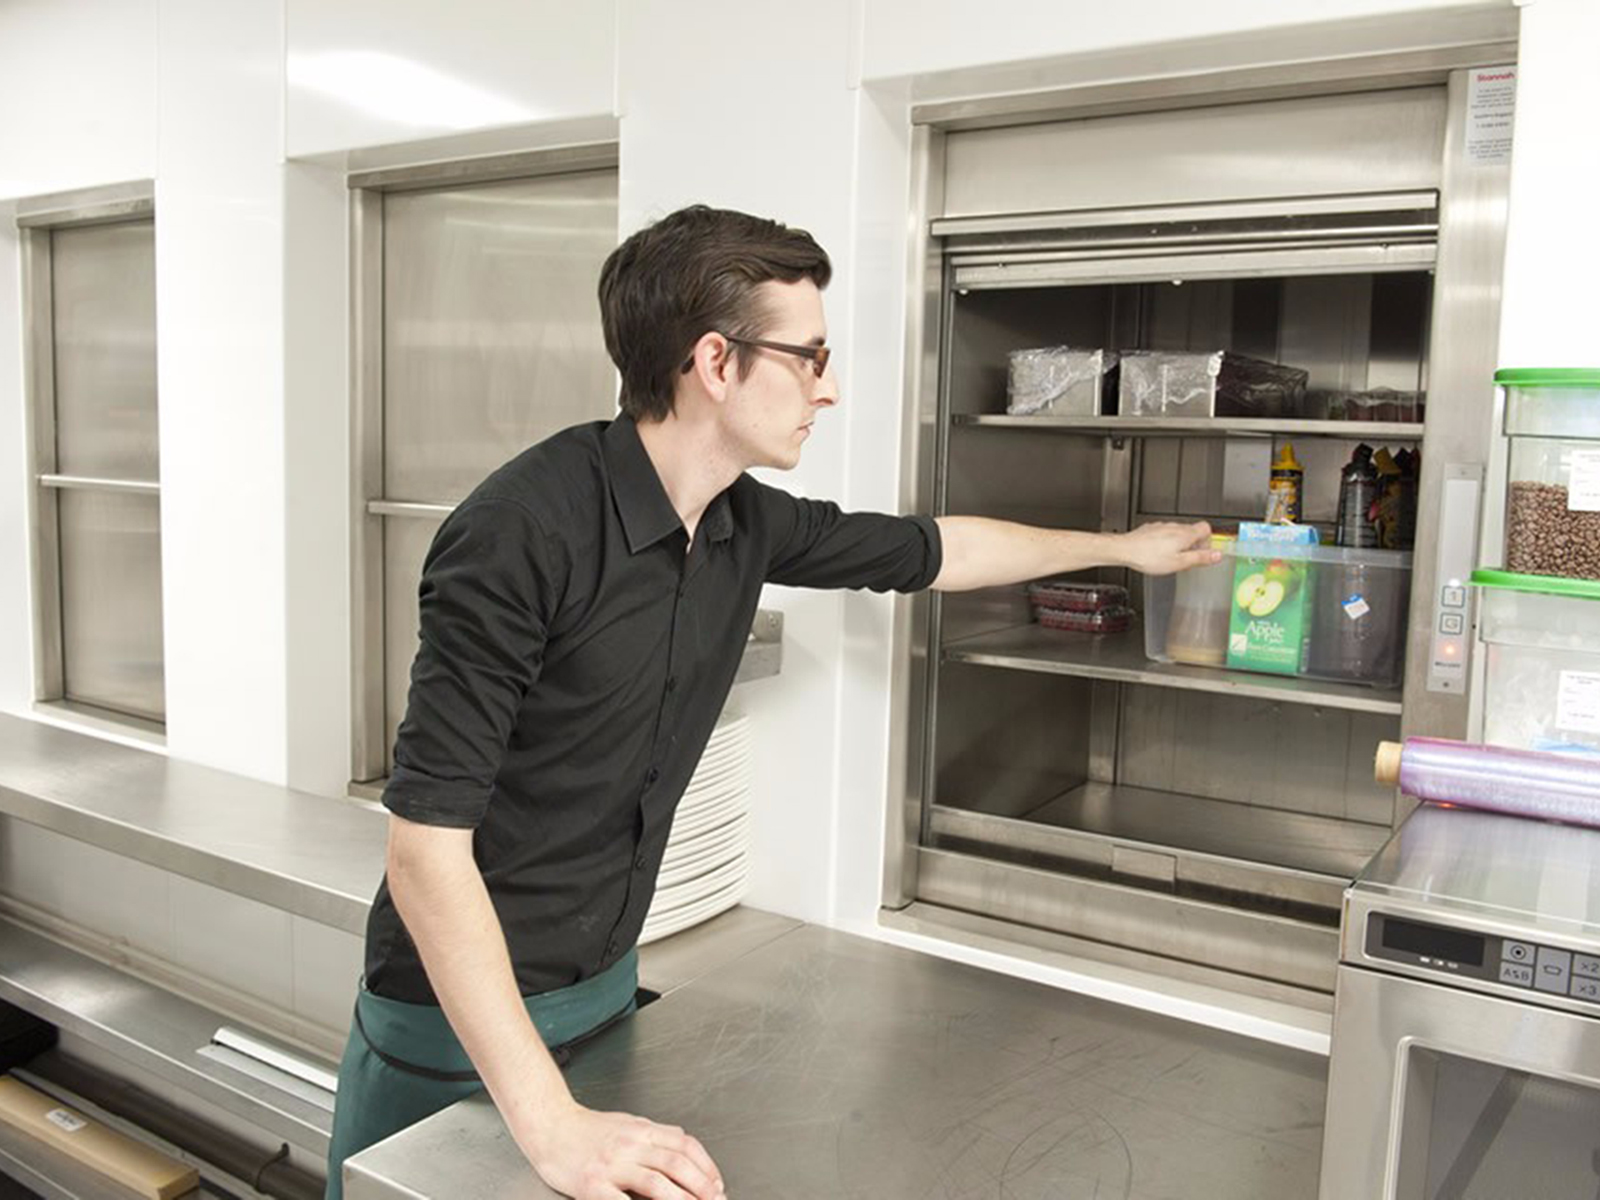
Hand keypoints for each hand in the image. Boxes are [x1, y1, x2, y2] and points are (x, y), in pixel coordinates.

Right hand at [524, 1101, 724, 1199]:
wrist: (549, 1126)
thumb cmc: (585, 1128)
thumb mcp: (626, 1122)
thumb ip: (654, 1133)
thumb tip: (681, 1140)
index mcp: (641, 1130)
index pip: (684, 1144)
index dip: (706, 1166)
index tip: (717, 1184)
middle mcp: (630, 1144)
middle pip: (676, 1163)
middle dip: (702, 1185)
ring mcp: (612, 1165)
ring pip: (657, 1182)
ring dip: (682, 1199)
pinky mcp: (593, 1184)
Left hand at [1118, 521, 1220, 575]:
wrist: (1124, 550)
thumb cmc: (1148, 557)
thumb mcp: (1179, 563)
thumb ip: (1200, 558)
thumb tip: (1217, 555)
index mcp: (1185, 534)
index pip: (1206, 528)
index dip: (1208, 540)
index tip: (1203, 552)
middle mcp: (1174, 527)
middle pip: (1192, 531)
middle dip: (1193, 544)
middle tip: (1187, 558)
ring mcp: (1162, 527)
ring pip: (1178, 532)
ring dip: (1179, 544)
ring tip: (1172, 558)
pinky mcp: (1151, 529)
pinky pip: (1164, 534)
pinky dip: (1166, 542)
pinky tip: (1158, 554)